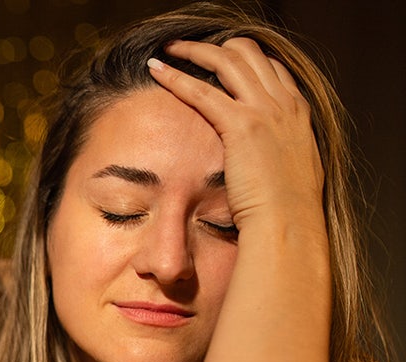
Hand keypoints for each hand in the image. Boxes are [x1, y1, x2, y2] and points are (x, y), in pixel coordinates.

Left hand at [147, 38, 323, 234]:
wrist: (289, 223)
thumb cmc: (286, 210)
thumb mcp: (291, 172)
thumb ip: (278, 156)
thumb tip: (265, 163)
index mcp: (297, 113)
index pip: (271, 68)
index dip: (244, 58)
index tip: (219, 59)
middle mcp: (284, 104)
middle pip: (250, 53)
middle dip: (216, 46)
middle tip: (187, 48)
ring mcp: (265, 111)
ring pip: (227, 60)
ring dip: (193, 50)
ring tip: (168, 49)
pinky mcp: (241, 124)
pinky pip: (201, 90)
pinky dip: (176, 76)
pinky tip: (156, 70)